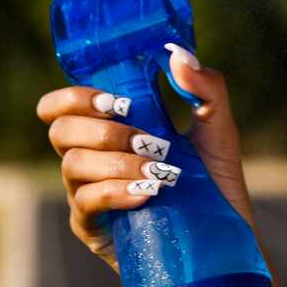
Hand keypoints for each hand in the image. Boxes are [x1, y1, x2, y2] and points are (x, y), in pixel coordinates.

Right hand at [34, 50, 251, 271]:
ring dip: (117, 162)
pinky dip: (115, 192)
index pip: (63, 105)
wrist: (225, 233)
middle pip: (60, 131)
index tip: (116, 102)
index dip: (75, 97)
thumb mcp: (218, 127)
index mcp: (112, 128)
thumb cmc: (215, 176)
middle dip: (103, 130)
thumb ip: (205, 87)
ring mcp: (88, 193)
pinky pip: (85, 203)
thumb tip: (176, 54)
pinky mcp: (93, 228)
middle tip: (148, 140)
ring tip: (159, 171)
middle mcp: (92, 158)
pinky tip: (147, 193)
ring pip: (72, 165)